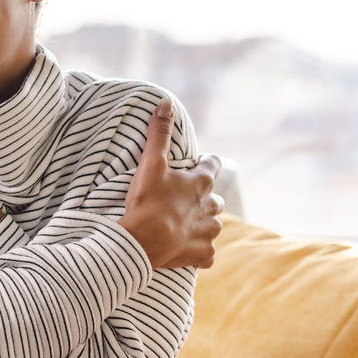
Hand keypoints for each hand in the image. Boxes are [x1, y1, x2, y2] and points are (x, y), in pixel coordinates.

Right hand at [118, 99, 223, 269]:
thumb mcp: (151, 163)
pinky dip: (199, 253)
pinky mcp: (202, 254)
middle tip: (180, 199)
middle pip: (214, 198)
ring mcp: (208, 232)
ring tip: (181, 226)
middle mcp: (211, 206)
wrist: (143, 241)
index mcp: (201, 183)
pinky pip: (207, 255)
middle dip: (202, 198)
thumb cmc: (147, 201)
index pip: (213, 165)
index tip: (193, 165)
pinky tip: (187, 251)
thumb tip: (166, 102)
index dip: (204, 163)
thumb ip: (159, 133)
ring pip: (212, 226)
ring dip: (201, 224)